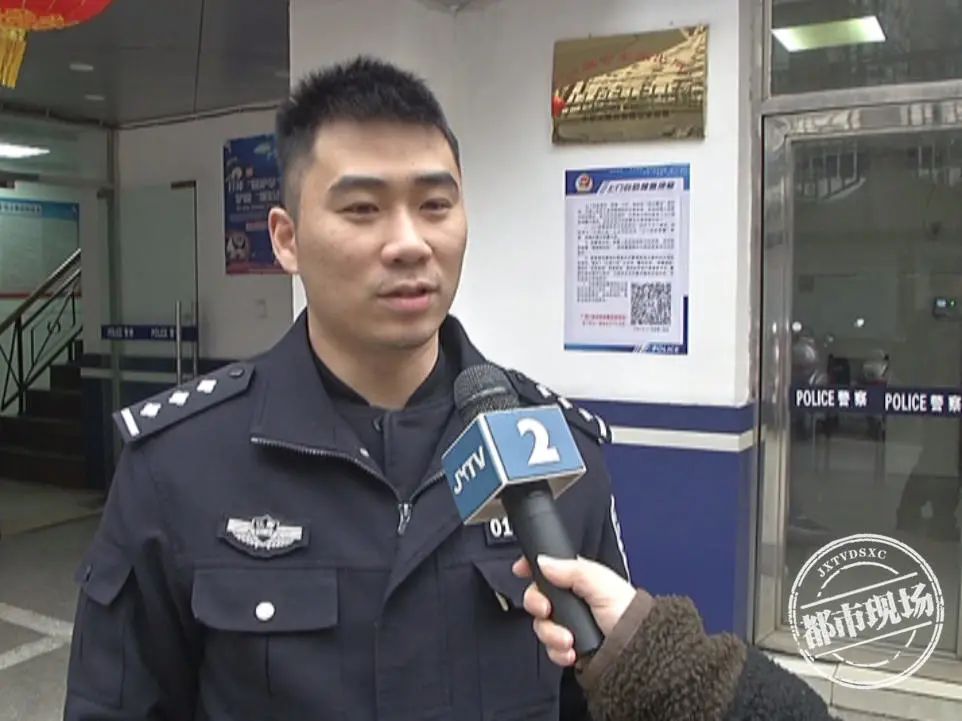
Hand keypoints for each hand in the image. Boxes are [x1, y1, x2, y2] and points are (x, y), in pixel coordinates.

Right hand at [512, 555, 638, 666]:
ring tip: (568, 640)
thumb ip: (570, 569)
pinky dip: (558, 652)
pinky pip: (550, 649)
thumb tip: (543, 562)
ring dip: (551, 634)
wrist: (638, 649)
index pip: (545, 569)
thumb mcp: (599, 580)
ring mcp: (568, 625)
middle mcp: (569, 601)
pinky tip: (571, 652)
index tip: (521, 570)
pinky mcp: (569, 648)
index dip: (530, 568)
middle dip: (538, 606)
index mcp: (576, 579)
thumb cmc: (627, 611)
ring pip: (541, 626)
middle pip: (536, 599)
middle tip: (547, 610)